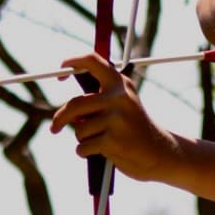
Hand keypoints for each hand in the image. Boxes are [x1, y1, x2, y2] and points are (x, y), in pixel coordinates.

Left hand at [49, 52, 175, 181]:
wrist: (160, 152)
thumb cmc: (134, 128)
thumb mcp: (123, 105)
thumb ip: (99, 99)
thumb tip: (66, 110)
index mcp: (120, 84)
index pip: (92, 61)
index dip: (72, 62)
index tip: (60, 72)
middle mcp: (118, 97)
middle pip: (75, 104)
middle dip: (60, 118)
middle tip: (55, 128)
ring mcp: (116, 119)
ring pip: (79, 129)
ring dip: (83, 139)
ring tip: (100, 140)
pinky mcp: (113, 141)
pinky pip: (83, 147)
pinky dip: (85, 152)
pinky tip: (102, 151)